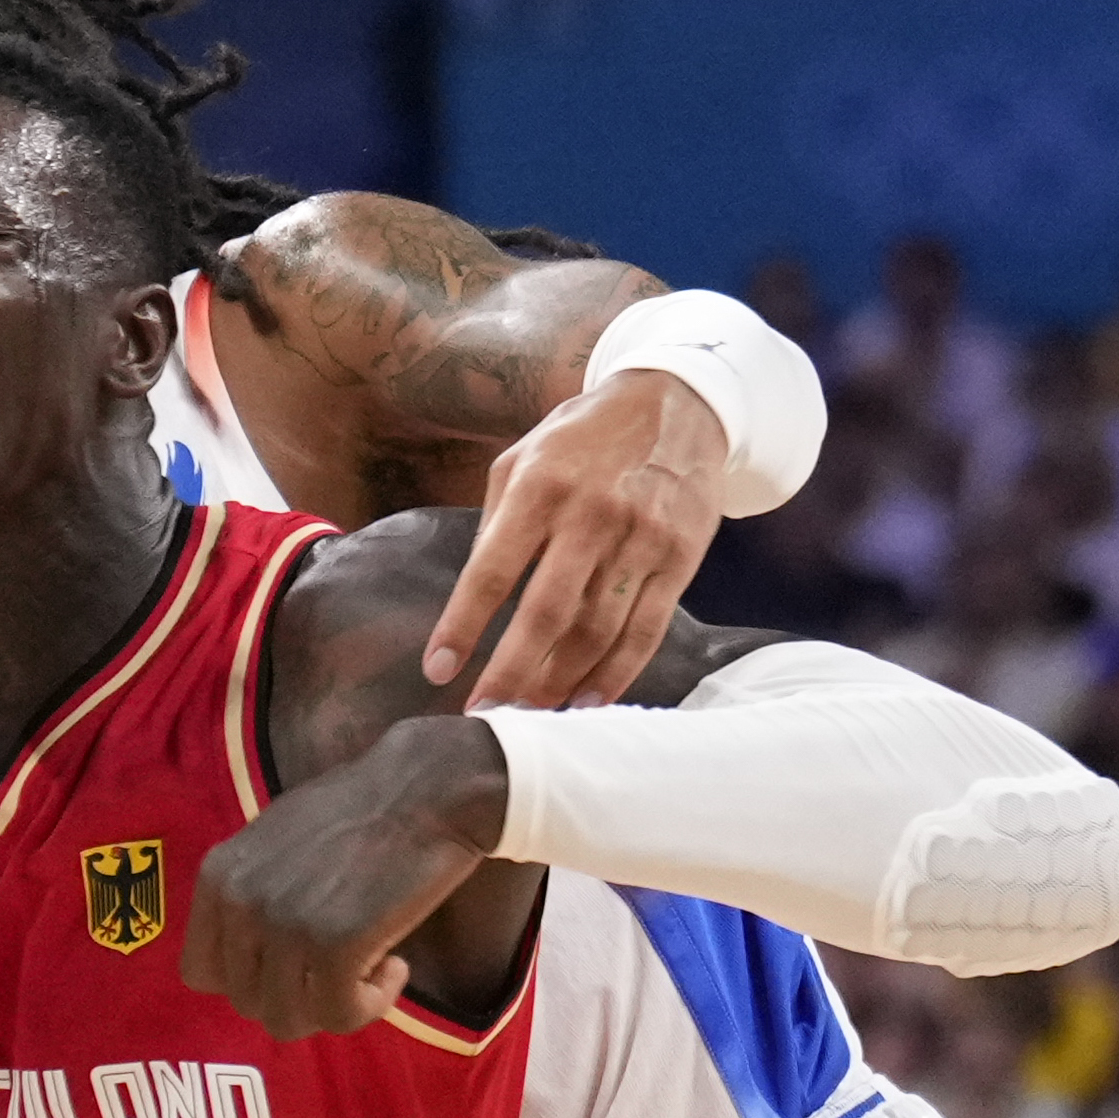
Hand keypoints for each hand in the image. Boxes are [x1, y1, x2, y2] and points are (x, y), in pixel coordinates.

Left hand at [181, 718, 506, 1041]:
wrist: (425, 789)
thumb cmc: (360, 807)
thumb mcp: (274, 840)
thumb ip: (251, 892)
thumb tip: (251, 955)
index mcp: (218, 876)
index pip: (200, 971)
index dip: (249, 977)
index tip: (292, 963)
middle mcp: (239, 903)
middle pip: (247, 1001)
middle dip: (297, 994)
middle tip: (342, 965)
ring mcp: (283, 927)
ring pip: (288, 1019)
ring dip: (334, 1005)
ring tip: (370, 965)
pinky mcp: (334, 947)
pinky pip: (339, 1016)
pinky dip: (372, 1004)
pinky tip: (396, 966)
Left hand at [422, 369, 725, 710]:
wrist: (676, 403)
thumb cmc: (582, 438)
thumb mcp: (522, 459)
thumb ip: (496, 523)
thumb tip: (473, 600)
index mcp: (540, 487)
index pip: (490, 571)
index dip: (462, 626)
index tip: (438, 670)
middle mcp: (591, 515)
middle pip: (546, 614)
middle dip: (511, 672)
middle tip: (486, 714)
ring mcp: (642, 539)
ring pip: (598, 631)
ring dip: (561, 681)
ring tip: (532, 713)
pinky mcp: (680, 558)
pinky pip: (645, 630)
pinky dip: (616, 674)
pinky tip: (588, 700)